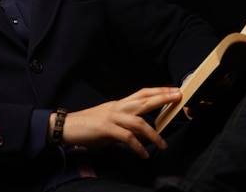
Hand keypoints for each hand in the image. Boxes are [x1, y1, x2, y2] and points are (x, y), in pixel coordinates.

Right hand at [54, 87, 181, 158]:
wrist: (67, 126)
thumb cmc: (89, 126)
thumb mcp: (112, 124)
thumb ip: (129, 127)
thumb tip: (147, 135)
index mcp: (119, 104)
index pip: (142, 93)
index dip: (158, 91)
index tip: (173, 90)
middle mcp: (118, 107)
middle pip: (144, 100)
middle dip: (163, 98)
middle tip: (178, 97)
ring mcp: (112, 117)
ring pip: (138, 121)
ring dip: (153, 133)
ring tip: (162, 145)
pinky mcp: (106, 129)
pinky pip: (127, 138)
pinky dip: (138, 147)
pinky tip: (144, 155)